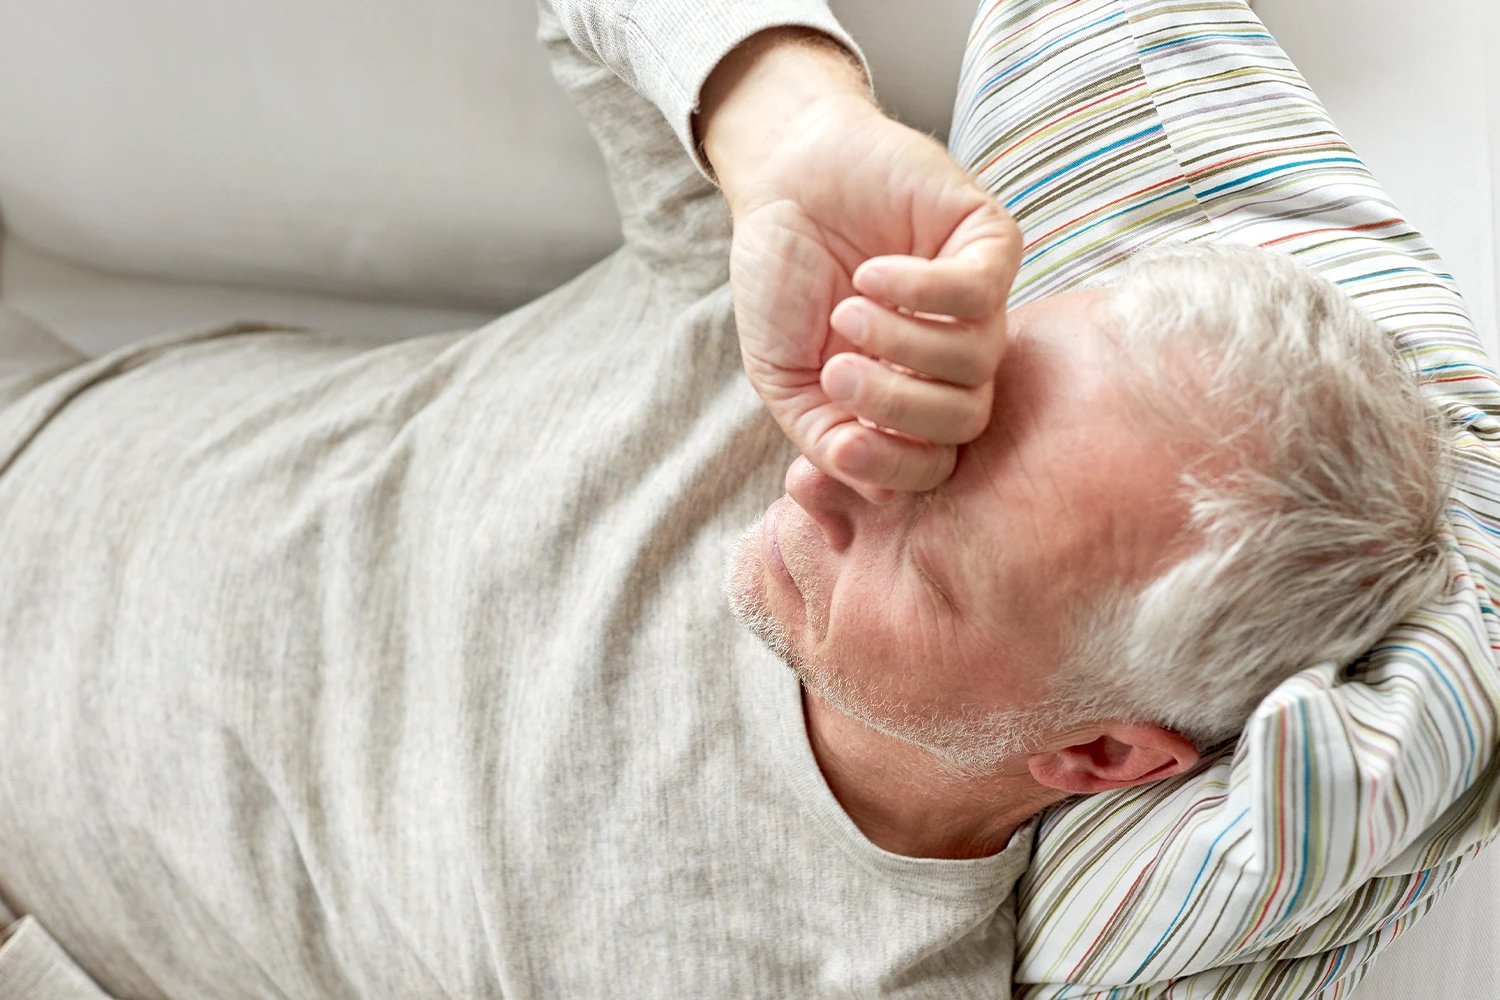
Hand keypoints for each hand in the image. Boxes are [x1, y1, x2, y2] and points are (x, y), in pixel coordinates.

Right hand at [699, 30, 1021, 499]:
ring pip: (975, 360)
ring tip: (847, 312)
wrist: (783, 183)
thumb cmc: (783, 280)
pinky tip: (872, 273)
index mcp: (908, 398)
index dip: (894, 466)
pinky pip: (978, 292)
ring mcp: (978, 304)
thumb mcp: (785, 379)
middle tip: (838, 372)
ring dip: (900, 343)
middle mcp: (952, 359)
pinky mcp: (991, 245)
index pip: (934, 463)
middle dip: (896, 408)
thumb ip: (823, 438)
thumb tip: (878, 494)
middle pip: (964, 421)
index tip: (842, 446)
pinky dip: (917, 290)